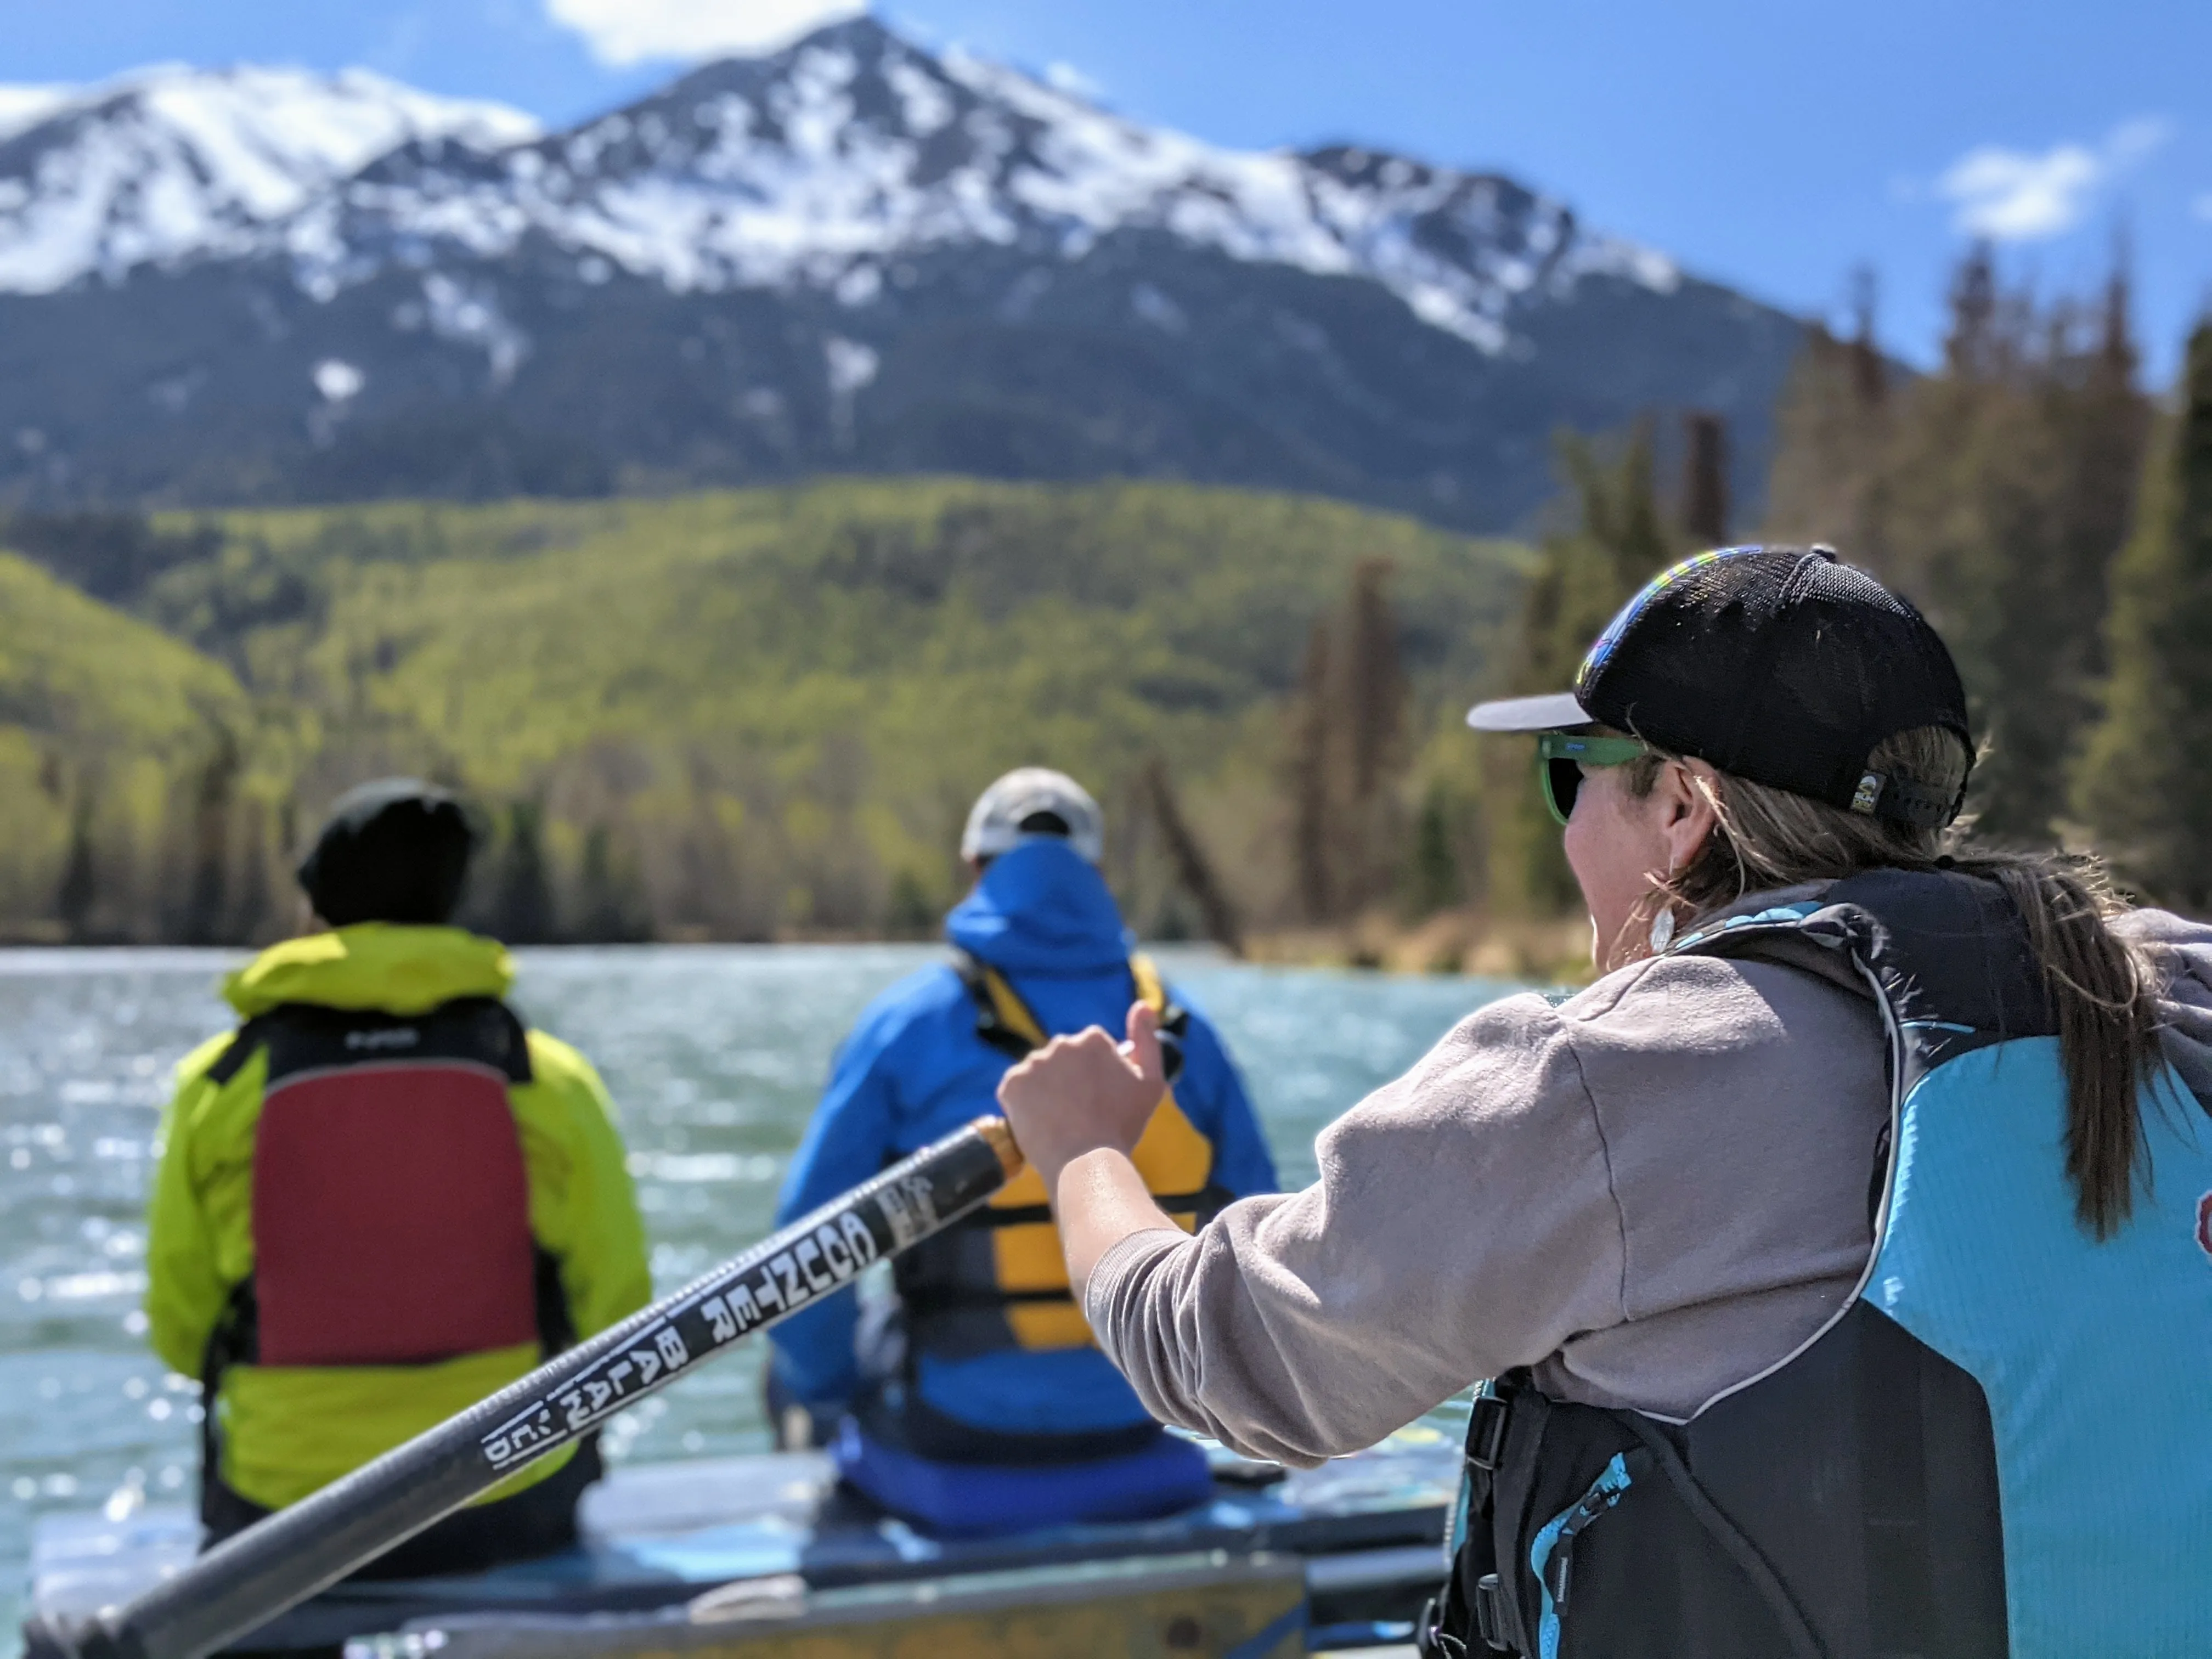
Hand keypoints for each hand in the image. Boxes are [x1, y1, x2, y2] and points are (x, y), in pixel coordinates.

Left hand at [997, 1002, 1163, 1192]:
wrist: (1086, 1162)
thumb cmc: (1123, 1126)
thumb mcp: (1151, 1082)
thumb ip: (1148, 1039)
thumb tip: (1142, 1005)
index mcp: (1092, 1039)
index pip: (1090, 1050)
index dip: (1097, 1076)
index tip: (1101, 1099)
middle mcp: (1059, 1044)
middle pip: (1063, 1059)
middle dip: (1070, 1080)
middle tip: (1081, 1113)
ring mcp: (1032, 1064)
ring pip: (1039, 1075)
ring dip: (1047, 1091)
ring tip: (1061, 1121)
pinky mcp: (1011, 1085)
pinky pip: (1017, 1091)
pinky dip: (1025, 1105)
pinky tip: (1042, 1123)